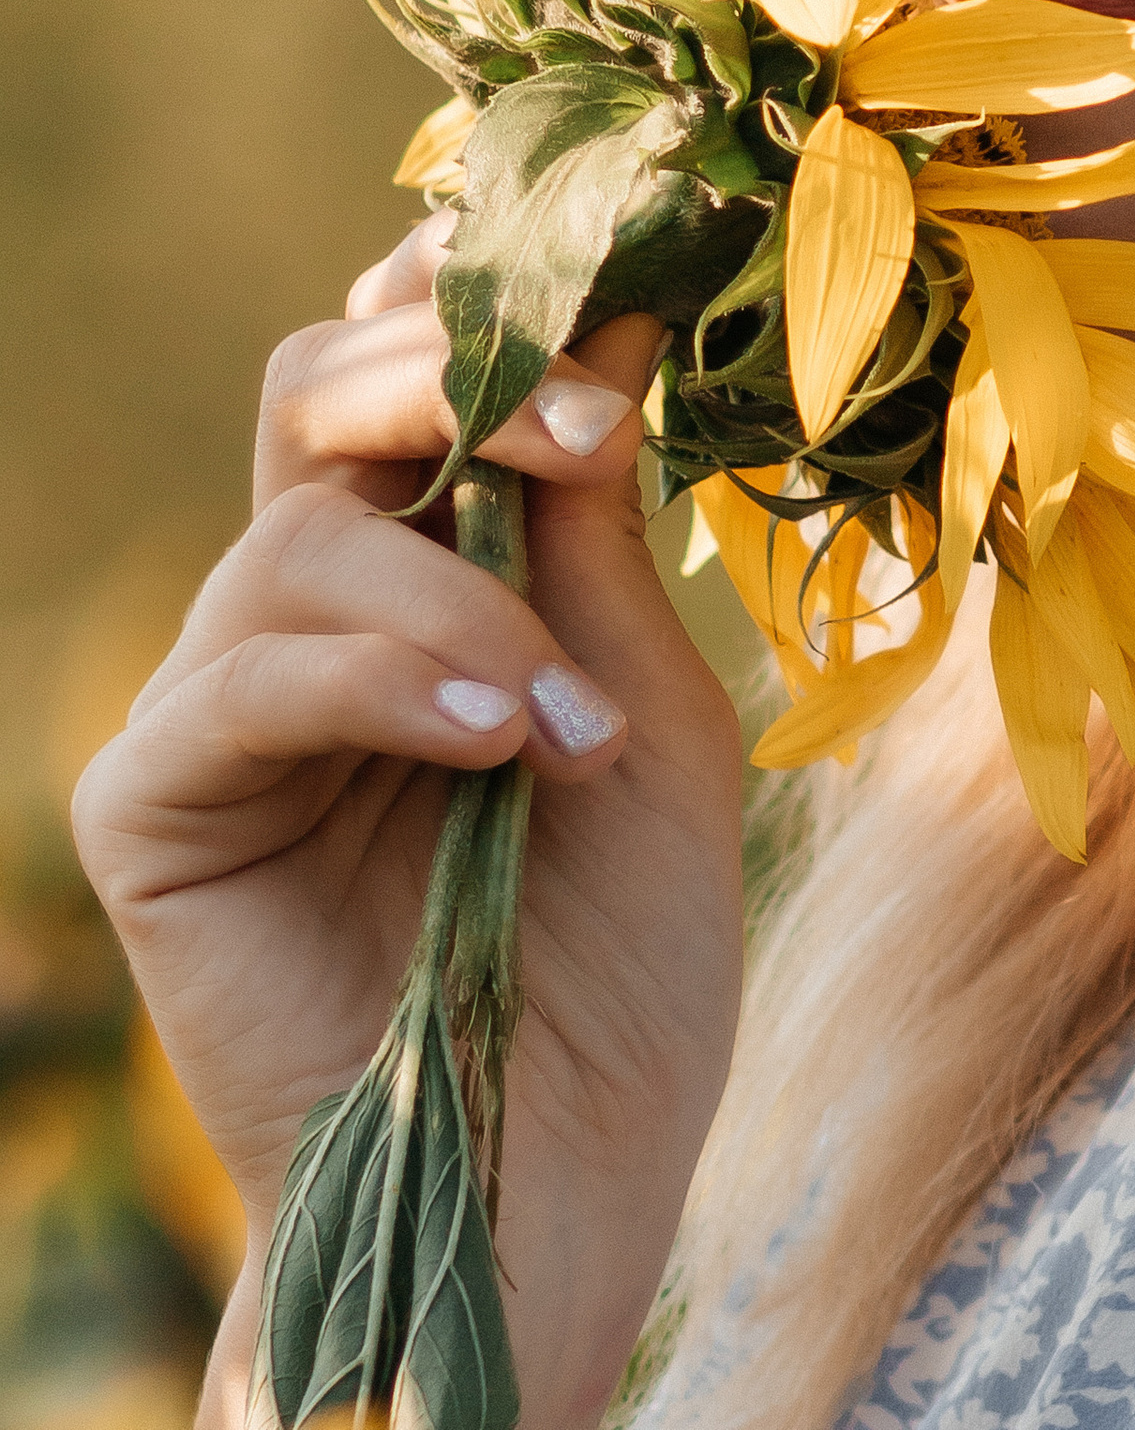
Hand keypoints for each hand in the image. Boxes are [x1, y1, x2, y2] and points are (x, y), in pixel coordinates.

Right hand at [72, 218, 746, 1429]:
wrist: (557, 1191)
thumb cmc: (623, 961)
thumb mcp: (651, 707)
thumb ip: (599, 532)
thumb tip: (608, 313)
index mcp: (435, 563)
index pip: (418, 364)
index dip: (488, 293)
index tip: (614, 270)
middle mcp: (316, 607)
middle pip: (318, 387)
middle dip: (450, 367)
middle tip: (587, 423)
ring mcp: (225, 702)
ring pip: (294, 530)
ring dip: (459, 594)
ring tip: (571, 720)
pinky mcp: (156, 810)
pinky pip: (243, 680)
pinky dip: (380, 684)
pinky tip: (490, 739)